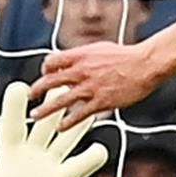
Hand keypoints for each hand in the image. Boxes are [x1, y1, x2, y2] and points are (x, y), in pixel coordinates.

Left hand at [0, 81, 109, 176]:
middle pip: (44, 123)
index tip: (20, 88)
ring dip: (76, 123)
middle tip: (60, 82)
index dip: (16, 105)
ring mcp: (47, 164)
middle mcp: (30, 152)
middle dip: (52, 104)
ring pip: (66, 137)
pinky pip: (80, 166)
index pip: (13, 122)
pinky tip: (99, 149)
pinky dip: (92, 158)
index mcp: (9, 148)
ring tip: (88, 104)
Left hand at [34, 43, 170, 124]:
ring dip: (45, 110)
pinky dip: (67, 122)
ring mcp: (90, 88)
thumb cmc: (125, 56)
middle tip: (29, 96)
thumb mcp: (99, 49)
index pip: (52, 61)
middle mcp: (81, 71)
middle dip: (36, 90)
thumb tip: (70, 62)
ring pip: (60, 101)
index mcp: (80, 55)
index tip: (45, 76)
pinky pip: (79, 114)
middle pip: (50, 81)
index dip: (45, 69)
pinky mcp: (100, 102)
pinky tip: (60, 127)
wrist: (145, 65)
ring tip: (35, 115)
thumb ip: (82, 57)